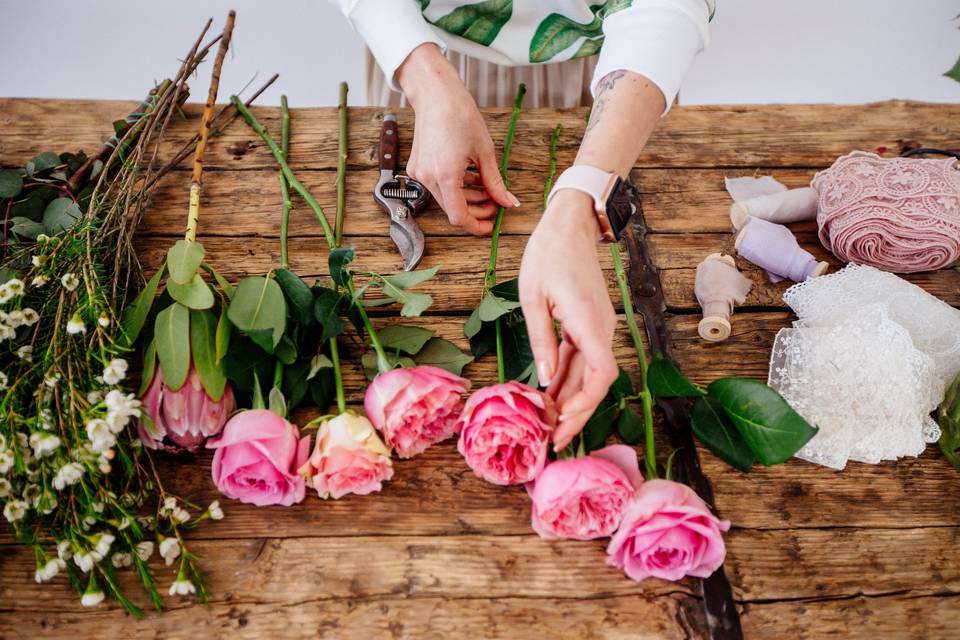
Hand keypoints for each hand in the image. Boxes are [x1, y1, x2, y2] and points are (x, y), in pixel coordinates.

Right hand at [397, 44, 518, 234]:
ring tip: (487, 189)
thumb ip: (495, 182)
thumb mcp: (485, 151)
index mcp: (445, 176)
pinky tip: (472, 177)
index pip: (459, 217)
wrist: (436, 94)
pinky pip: (439, 186)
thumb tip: (508, 202)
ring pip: (446, 198)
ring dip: (468, 198)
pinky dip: (456, 187)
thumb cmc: (460, 115)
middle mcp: (428, 178)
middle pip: (453, 209)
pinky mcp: (418, 167)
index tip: (490, 225)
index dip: (476, 226)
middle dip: (476, 210)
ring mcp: (420, 173)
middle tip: (496, 203)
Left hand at [519, 190, 619, 450]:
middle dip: (577, 413)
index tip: (563, 421)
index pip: (601, 374)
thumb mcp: (533, 297)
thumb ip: (541, 340)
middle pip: (596, 381)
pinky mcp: (590, 324)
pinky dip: (569, 378)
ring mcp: (598, 326)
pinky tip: (551, 395)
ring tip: (549, 424)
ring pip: (590, 373)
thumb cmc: (548, 254)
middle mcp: (601, 328)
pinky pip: (583, 358)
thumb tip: (544, 380)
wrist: (569, 224)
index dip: (586, 403)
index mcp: (588, 321)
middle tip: (554, 440)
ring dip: (572, 398)